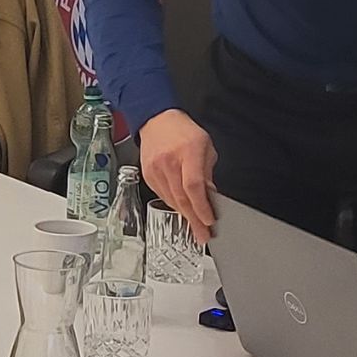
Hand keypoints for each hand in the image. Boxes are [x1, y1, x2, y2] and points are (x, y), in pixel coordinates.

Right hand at [139, 109, 217, 243]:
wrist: (156, 121)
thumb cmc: (183, 132)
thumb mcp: (205, 147)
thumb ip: (207, 172)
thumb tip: (209, 195)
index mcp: (188, 152)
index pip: (194, 186)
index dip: (202, 207)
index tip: (209, 220)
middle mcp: (169, 162)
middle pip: (181, 198)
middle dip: (194, 219)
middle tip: (202, 235)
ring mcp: (155, 169)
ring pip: (171, 200)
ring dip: (184, 215)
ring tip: (194, 226)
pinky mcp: (147, 174)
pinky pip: (162, 195)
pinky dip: (173, 204)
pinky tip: (181, 209)